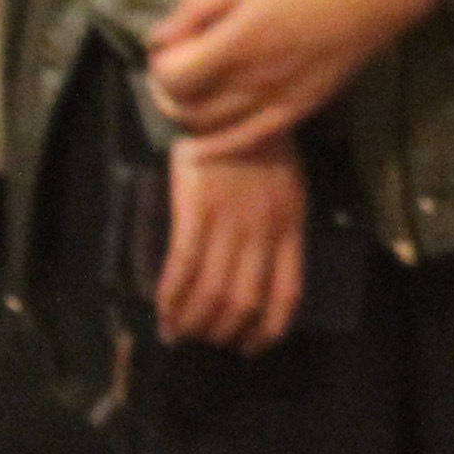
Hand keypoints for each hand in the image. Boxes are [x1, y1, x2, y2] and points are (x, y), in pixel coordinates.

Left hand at [146, 0, 440, 149]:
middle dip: (167, 92)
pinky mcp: (297, 111)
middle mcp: (252, 80)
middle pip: (186, 107)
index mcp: (236, 42)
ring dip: (189, 116)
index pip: (173, 77)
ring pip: (211, 127)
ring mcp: (275, 101)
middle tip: (173, 71)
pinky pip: (248, 141)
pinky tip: (201, 144)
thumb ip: (197, 7)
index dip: (159, 66)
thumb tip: (158, 39)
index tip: (168, 48)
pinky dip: (218, 146)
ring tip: (191, 94)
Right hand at [152, 137, 310, 350]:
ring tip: (180, 334)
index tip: (250, 347)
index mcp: (290, 227)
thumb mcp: (289, 188)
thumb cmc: (260, 145)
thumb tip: (260, 270)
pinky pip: (183, 266)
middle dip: (223, 332)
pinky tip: (162, 312)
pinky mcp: (195, 211)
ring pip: (213, 293)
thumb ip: (280, 227)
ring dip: (194, 322)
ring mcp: (230, 223)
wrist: (229, 105)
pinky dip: (172, 297)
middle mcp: (263, 232)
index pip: (286, 295)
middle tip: (205, 340)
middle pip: (245, 302)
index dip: (268, 331)